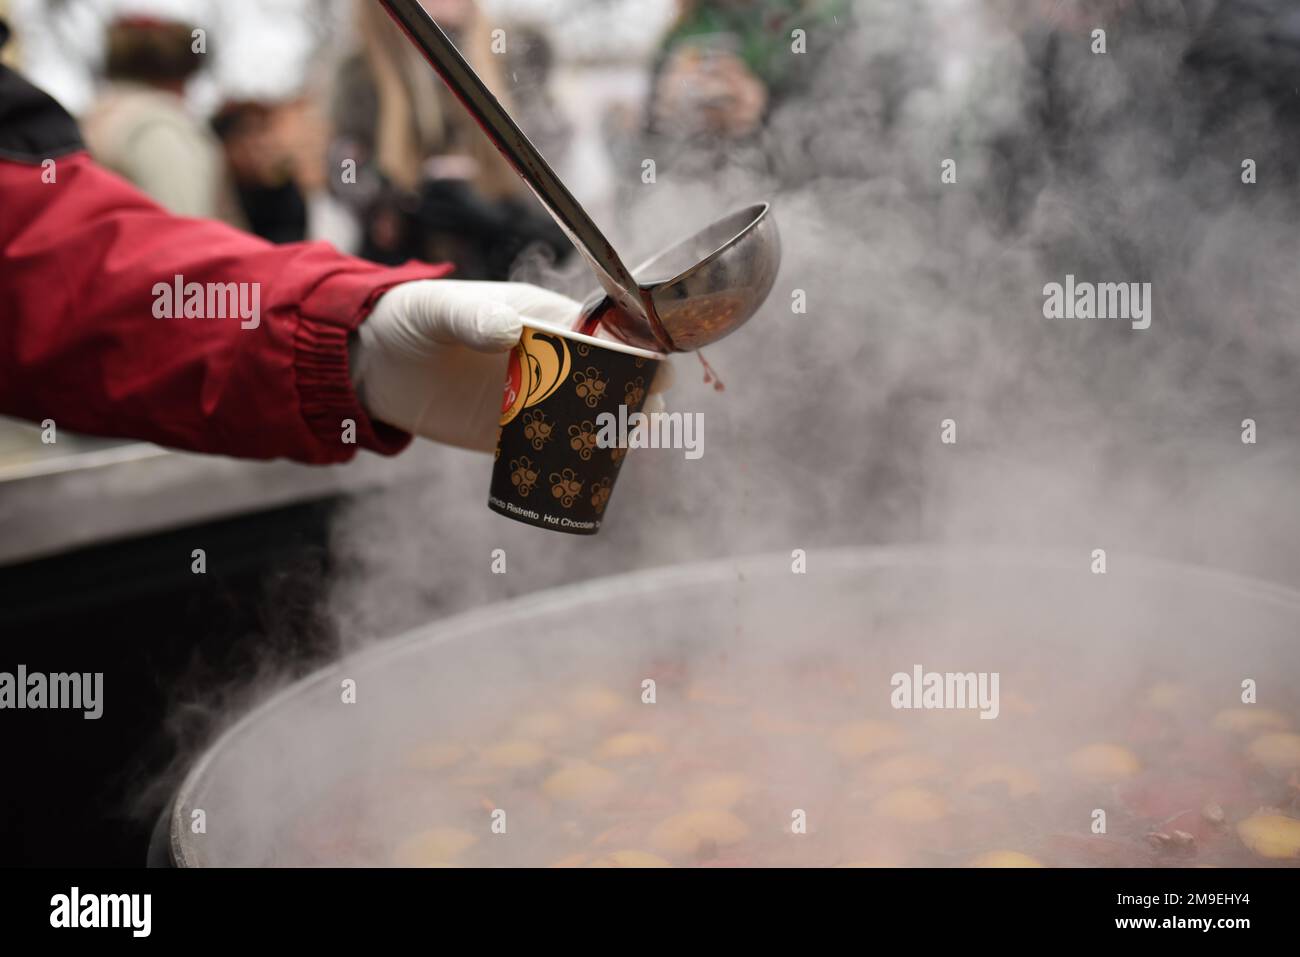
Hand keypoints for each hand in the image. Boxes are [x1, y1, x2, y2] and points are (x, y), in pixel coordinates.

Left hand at [351, 280, 670, 451]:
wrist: (373, 362)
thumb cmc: (411, 318)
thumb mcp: (438, 311)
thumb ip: (473, 318)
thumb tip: (511, 330)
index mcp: (541, 317)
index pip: (600, 330)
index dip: (631, 347)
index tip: (652, 366)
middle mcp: (547, 358)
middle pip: (606, 376)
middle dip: (634, 393)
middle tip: (648, 414)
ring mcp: (533, 398)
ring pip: (588, 414)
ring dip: (612, 428)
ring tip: (630, 442)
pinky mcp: (512, 433)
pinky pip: (554, 447)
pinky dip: (576, 459)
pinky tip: (597, 471)